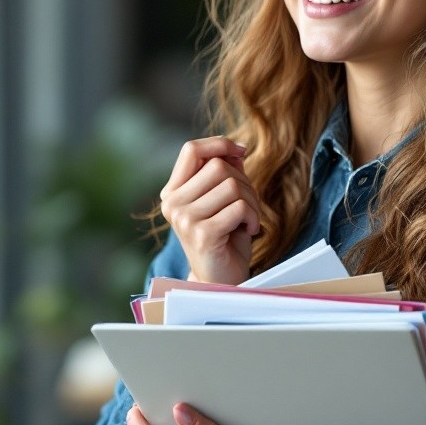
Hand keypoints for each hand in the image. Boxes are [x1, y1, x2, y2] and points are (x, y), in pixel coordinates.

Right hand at [160, 137, 259, 284]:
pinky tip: (248, 230)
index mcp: (173, 192)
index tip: (240, 152)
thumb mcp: (223, 200)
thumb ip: (225, 173)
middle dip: (245, 182)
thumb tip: (235, 149)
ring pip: (232, 185)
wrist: (220, 280)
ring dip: (252, 202)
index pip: (191, 149)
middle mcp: (173, 204)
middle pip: (219, 166)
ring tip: (248, 219)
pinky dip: (253, 217)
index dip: (219, 144)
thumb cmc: (225, 238)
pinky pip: (239, 207)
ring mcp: (184, 219)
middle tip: (248, 205)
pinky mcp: (202, 234)